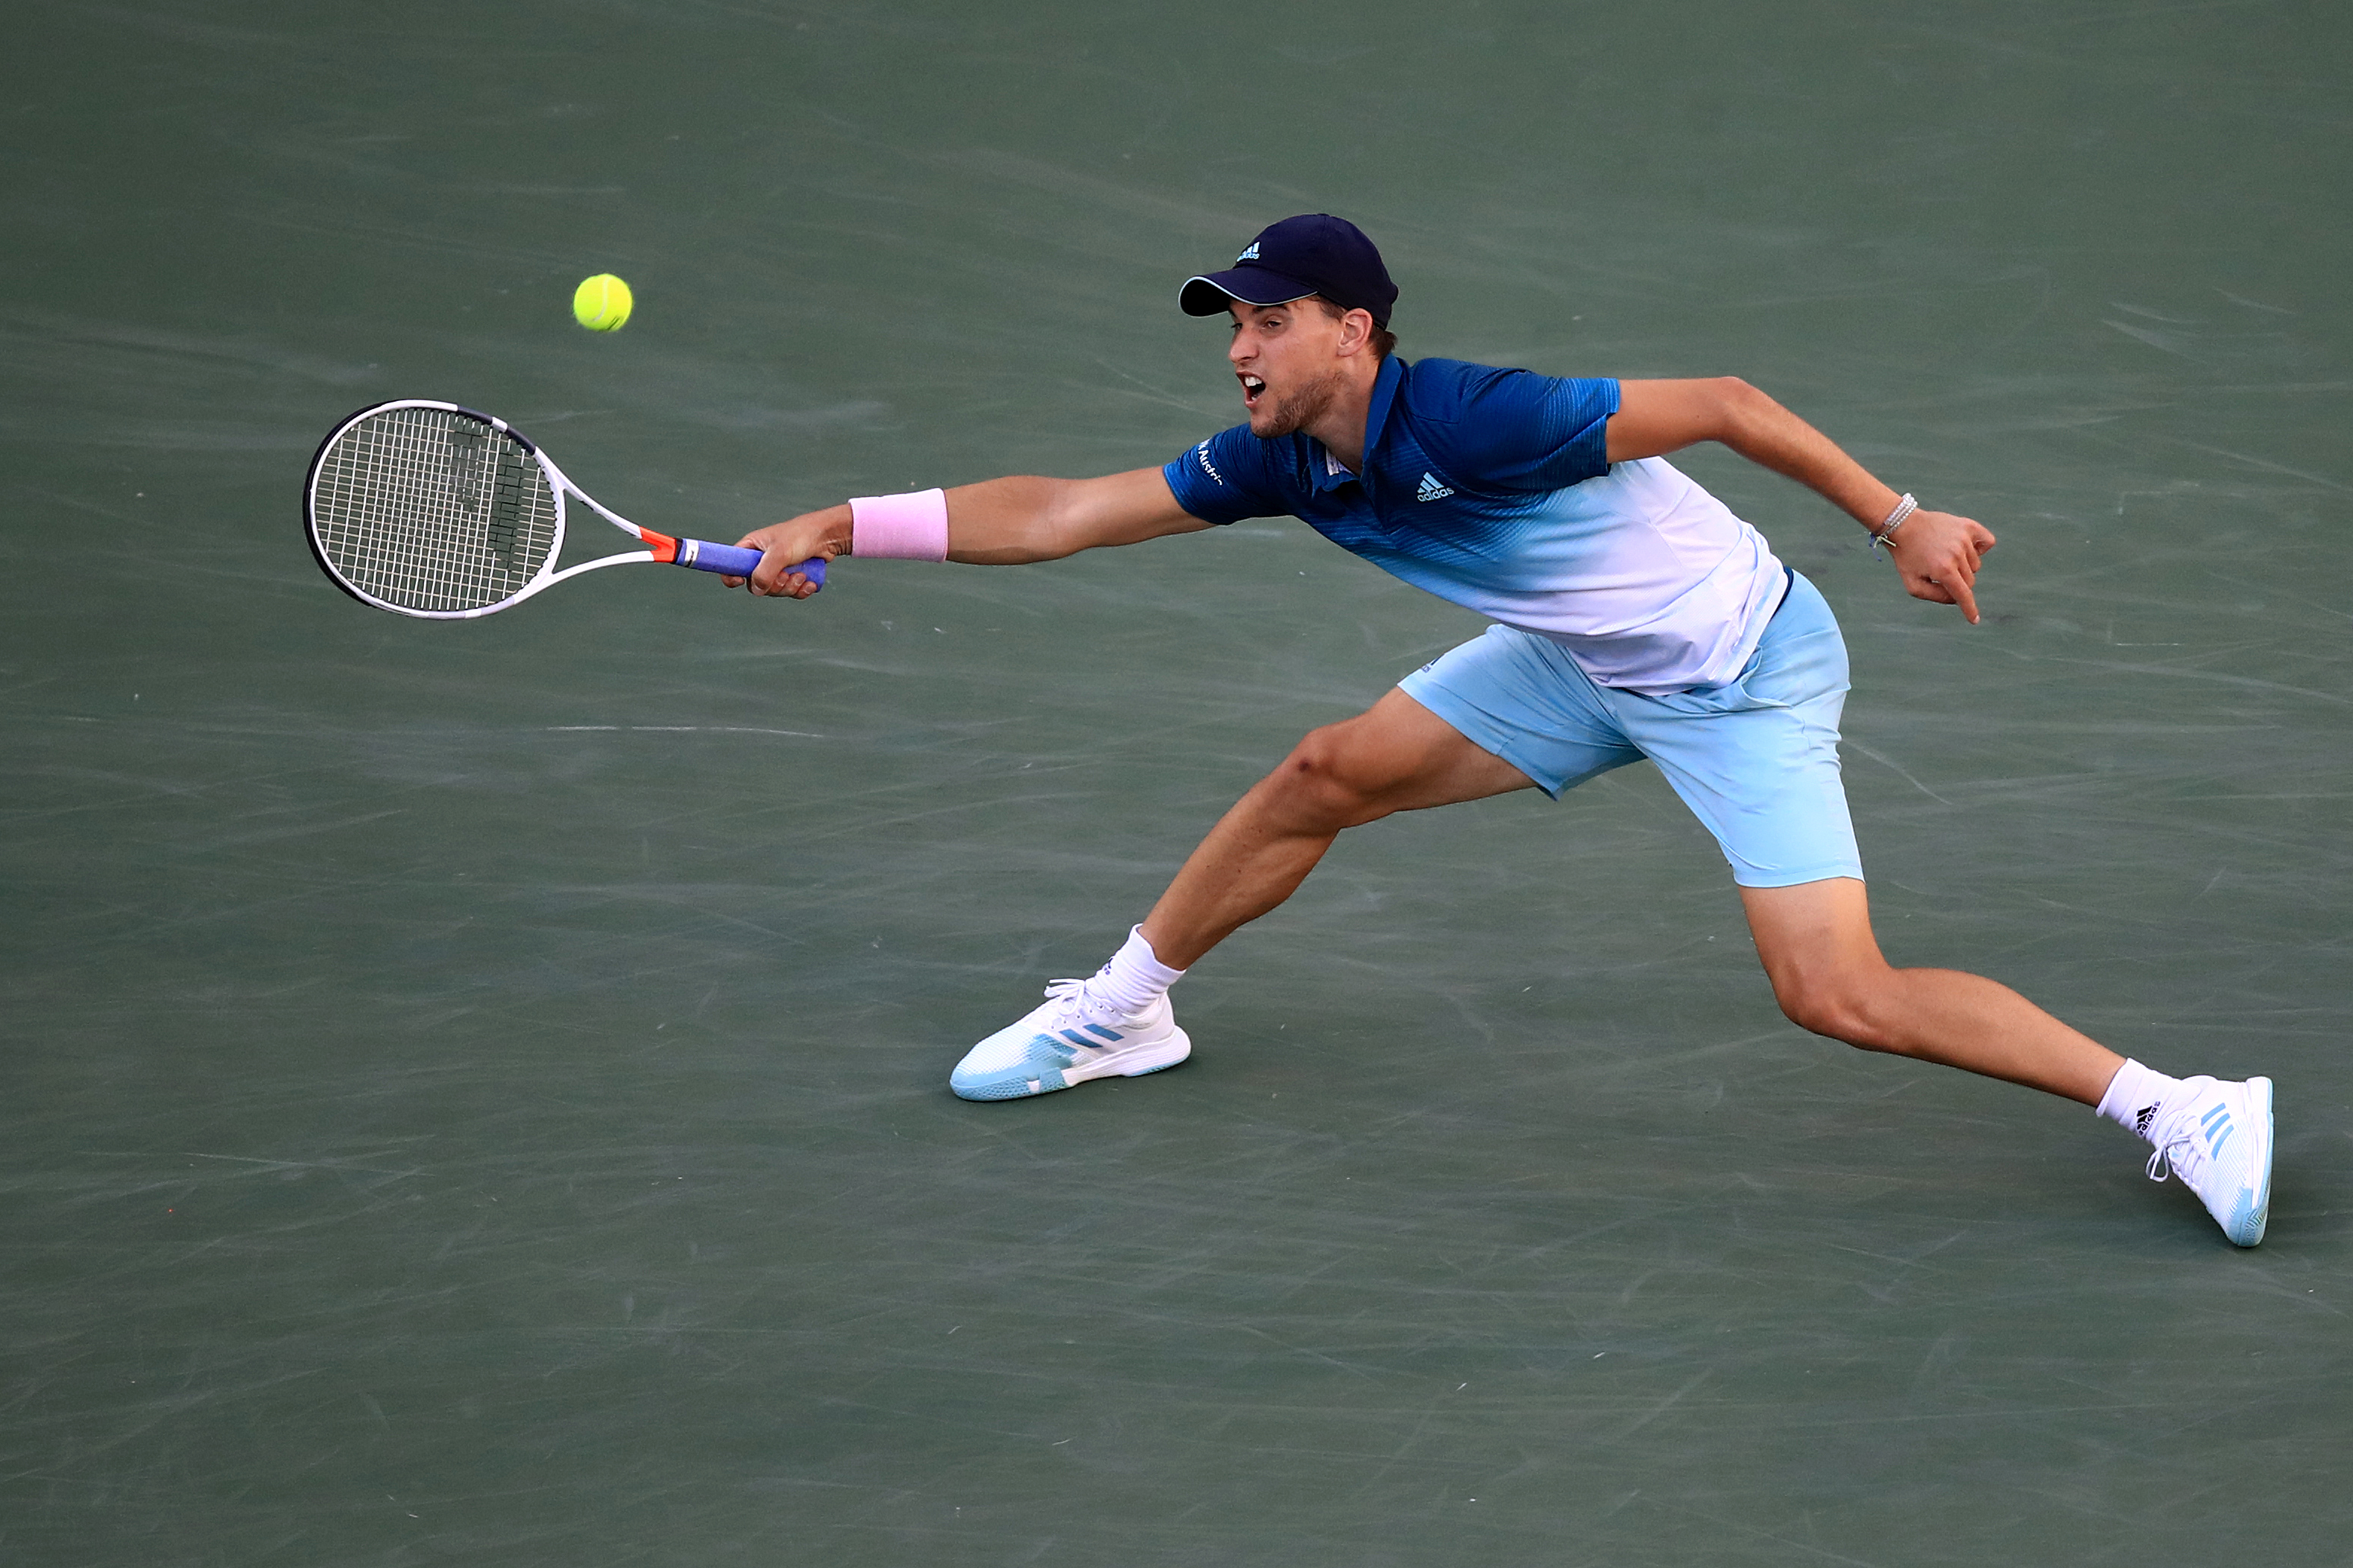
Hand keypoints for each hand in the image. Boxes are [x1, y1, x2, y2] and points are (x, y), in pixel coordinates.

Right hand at [723, 504, 852, 598]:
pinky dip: (801, 590)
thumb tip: (757, 590)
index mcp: (752, 547)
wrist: (827, 536)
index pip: (731, 564)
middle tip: (787, 576)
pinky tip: (810, 582)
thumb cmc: (801, 535)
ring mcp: (777, 569)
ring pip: (776, 591)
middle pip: (757, 585)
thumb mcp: (780, 552)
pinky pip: (791, 592)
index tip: (739, 582)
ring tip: (802, 575)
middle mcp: (762, 559)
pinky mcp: (792, 576)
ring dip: (791, 587)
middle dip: (775, 585)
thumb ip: (765, 572)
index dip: (731, 575)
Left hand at [1884, 509, 1995, 623]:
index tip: (1974, 620)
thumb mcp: (1912, 584)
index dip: (1969, 609)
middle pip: (1970, 581)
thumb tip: (1956, 599)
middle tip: (1941, 571)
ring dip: (1964, 565)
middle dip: (1958, 582)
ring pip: (1976, 564)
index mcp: (1943, 570)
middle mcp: (1956, 554)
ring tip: (1945, 554)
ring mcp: (1964, 538)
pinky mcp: (1969, 526)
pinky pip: (1987, 543)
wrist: (1904, 525)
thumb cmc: (1907, 557)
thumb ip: (1935, 596)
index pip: (1963, 595)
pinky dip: (1981, 548)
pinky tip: (1965, 546)